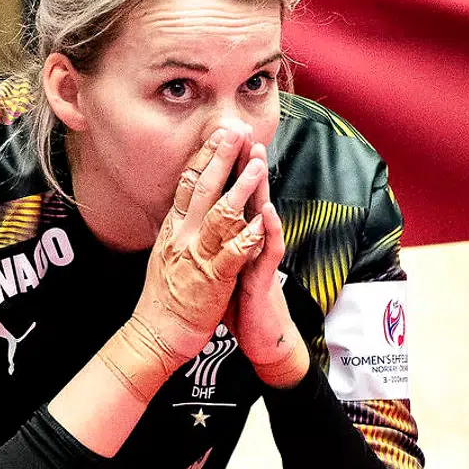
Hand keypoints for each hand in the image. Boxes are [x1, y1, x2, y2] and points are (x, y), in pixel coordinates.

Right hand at [98, 128, 267, 400]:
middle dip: (220, 158)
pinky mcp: (213, 279)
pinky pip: (234, 252)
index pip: (186, 184)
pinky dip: (250, 234)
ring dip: (240, 187)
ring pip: (220, 214)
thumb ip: (176, 229)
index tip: (216, 134)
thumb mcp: (165, 254)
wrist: (157, 334)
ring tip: (257, 164)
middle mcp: (182, 236)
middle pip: (201, 189)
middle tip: (234, 131)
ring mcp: (197, 256)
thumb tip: (180, 208)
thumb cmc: (164, 297)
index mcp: (173, 229)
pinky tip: (265, 218)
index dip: (203, 157)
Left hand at [228, 142, 308, 388]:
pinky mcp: (264, 278)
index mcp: (233, 236)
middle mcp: (248, 240)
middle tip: (241, 131)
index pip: (228, 195)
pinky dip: (266, 232)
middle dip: (242, 163)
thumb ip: (217, 240)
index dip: (222, 168)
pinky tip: (265, 213)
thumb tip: (201, 219)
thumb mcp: (221, 264)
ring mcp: (259, 256)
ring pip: (261, 216)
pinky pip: (267, 252)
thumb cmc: (239, 301)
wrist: (260, 336)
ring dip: (260, 188)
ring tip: (258, 159)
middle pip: (246, 195)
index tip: (214, 138)